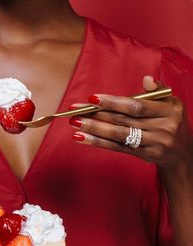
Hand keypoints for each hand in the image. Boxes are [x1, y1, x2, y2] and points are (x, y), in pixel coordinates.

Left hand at [69, 75, 191, 166]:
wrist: (181, 151)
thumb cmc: (172, 121)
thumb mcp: (171, 103)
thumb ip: (157, 91)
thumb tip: (146, 79)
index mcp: (168, 111)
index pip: (136, 106)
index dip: (113, 102)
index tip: (92, 99)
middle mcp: (162, 128)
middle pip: (123, 120)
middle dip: (97, 115)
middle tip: (75, 111)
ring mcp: (153, 144)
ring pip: (118, 135)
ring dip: (94, 129)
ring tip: (75, 124)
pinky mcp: (144, 155)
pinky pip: (118, 148)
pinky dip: (99, 142)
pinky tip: (84, 138)